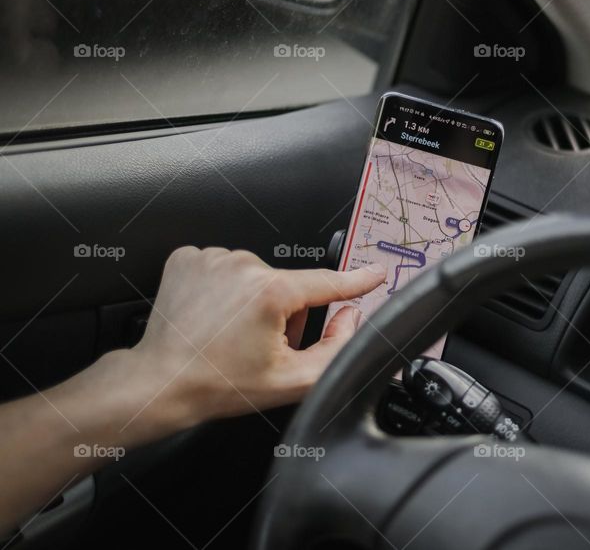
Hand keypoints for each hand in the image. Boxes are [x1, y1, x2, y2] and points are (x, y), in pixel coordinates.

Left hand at [105, 247, 384, 440]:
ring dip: (254, 299)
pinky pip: (226, 268)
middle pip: (289, 285)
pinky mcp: (189, 258)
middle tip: (261, 344)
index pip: (328, 282)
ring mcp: (213, 258)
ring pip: (256, 275)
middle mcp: (243, 265)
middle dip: (285, 311)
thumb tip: (351, 318)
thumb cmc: (217, 384)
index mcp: (271, 292)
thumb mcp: (291, 380)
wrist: (161, 382)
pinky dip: (225, 288)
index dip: (357, 280)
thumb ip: (336, 349)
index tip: (375, 273)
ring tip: (231, 331)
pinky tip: (214, 314)